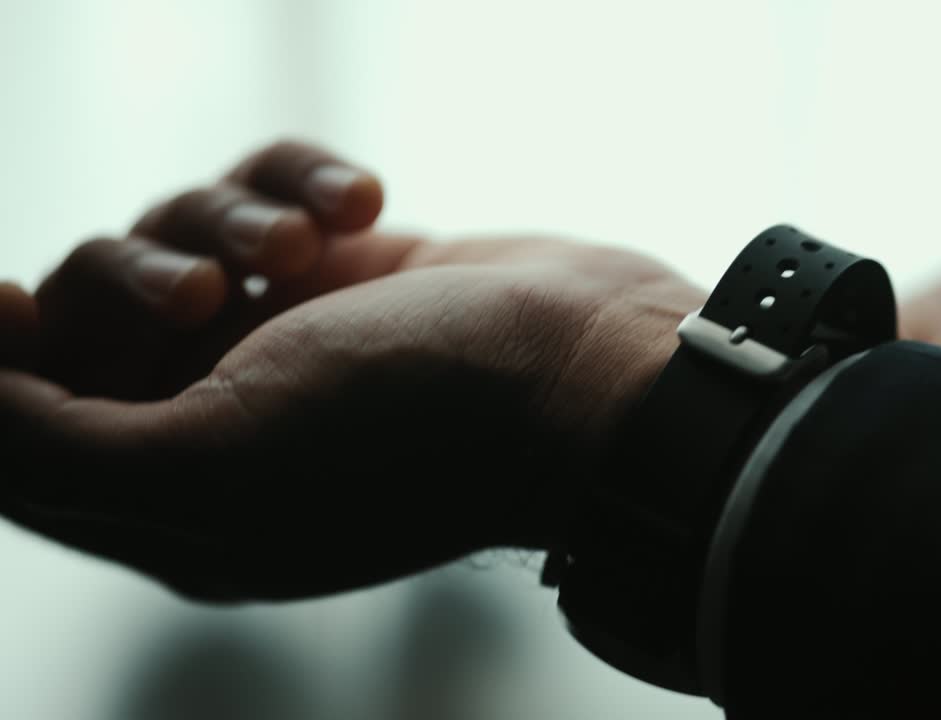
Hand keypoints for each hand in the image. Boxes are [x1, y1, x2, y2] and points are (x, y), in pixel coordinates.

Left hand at [0, 141, 704, 600]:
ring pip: (177, 232)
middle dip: (135, 273)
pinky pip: (268, 186)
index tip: (11, 296)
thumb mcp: (210, 460)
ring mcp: (290, 338)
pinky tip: (365, 203)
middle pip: (87, 316)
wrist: (589, 371)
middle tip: (213, 289)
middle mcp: (226, 419)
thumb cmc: (415, 427)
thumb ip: (40, 436)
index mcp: (180, 501)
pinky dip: (301, 176)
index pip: (21, 431)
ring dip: (230, 212)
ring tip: (306, 244)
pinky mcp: (345, 270)